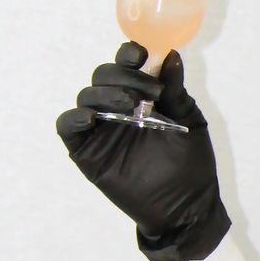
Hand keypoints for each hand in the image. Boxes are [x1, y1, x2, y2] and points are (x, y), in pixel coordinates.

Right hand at [57, 42, 229, 260]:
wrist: (185, 205)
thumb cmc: (191, 162)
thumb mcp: (189, 121)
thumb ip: (176, 90)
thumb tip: (171, 54)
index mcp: (145, 95)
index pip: (127, 65)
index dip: (129, 54)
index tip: (141, 55)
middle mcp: (119, 106)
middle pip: (103, 75)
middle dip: (123, 76)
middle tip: (147, 94)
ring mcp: (102, 128)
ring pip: (86, 95)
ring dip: (105, 94)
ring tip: (131, 107)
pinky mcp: (88, 151)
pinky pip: (68, 126)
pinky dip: (75, 118)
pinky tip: (93, 119)